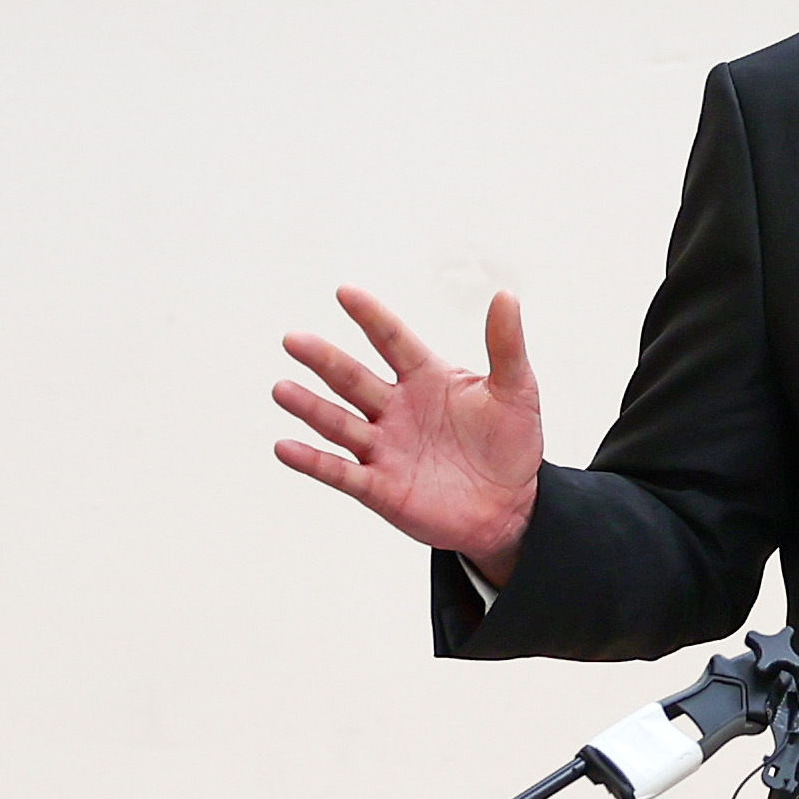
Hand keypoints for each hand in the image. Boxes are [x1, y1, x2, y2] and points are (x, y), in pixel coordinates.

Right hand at [271, 287, 544, 577]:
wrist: (512, 506)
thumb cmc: (511, 443)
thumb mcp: (517, 390)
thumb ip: (506, 345)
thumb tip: (505, 295)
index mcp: (426, 377)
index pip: (392, 340)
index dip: (371, 317)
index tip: (345, 293)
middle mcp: (396, 408)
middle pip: (353, 379)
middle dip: (324, 360)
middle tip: (294, 339)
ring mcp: (384, 447)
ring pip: (338, 423)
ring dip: (310, 407)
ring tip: (282, 389)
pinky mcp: (379, 487)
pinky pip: (340, 472)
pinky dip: (312, 462)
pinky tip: (284, 447)